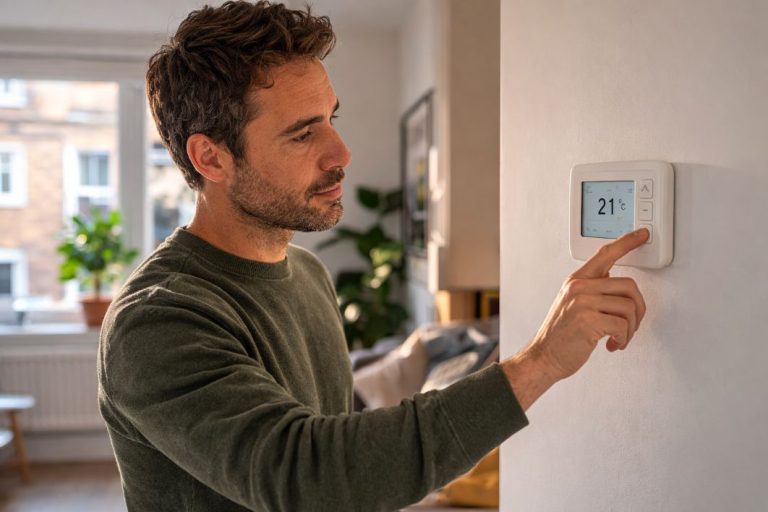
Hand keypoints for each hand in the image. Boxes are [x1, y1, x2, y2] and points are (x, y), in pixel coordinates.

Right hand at [526, 228, 648, 380]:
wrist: (544, 357)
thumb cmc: (560, 335)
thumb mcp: (571, 304)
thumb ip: (591, 290)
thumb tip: (616, 284)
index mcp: (576, 281)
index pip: (605, 254)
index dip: (627, 242)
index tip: (642, 235)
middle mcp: (579, 287)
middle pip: (629, 286)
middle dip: (638, 310)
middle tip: (631, 324)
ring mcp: (583, 303)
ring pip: (629, 307)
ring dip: (630, 329)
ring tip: (618, 337)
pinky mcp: (589, 321)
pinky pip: (623, 325)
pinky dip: (623, 339)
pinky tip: (612, 344)